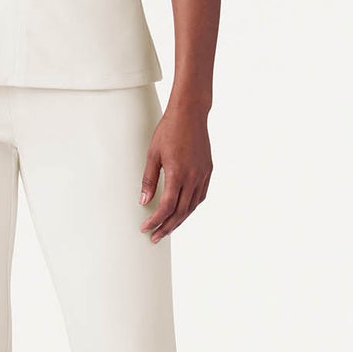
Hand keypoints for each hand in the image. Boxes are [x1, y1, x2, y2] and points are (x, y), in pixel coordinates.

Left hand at [138, 105, 211, 241]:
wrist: (190, 114)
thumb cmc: (169, 131)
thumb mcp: (152, 155)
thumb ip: (148, 180)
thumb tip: (144, 201)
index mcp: (177, 173)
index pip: (167, 206)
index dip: (156, 220)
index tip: (146, 228)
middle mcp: (193, 177)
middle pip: (180, 212)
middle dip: (167, 227)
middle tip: (155, 237)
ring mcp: (203, 174)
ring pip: (192, 206)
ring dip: (179, 220)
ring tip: (167, 228)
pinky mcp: (208, 170)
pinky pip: (200, 196)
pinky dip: (190, 207)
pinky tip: (182, 211)